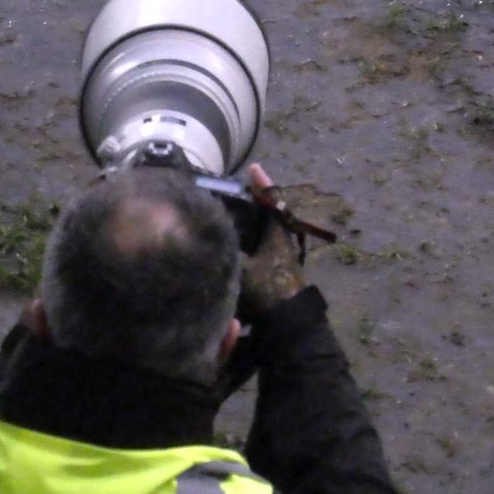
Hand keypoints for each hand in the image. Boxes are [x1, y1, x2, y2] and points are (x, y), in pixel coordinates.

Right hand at [239, 164, 305, 320]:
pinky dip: (248, 240)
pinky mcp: (275, 273)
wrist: (289, 325)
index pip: (272, 201)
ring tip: (228, 215)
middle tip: (233, 193)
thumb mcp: (240, 269)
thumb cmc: (268, 291)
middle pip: (268, 215)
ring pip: (264, 232)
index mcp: (277, 235)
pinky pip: (260, 246)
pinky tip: (231, 244)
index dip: (262, 184)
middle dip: (252, 203)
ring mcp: (280, 259)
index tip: (252, 168)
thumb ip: (224, 252)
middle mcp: (282, 243)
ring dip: (250, 223)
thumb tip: (204, 237)